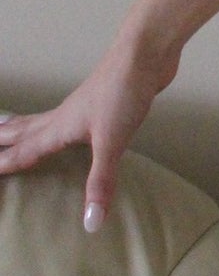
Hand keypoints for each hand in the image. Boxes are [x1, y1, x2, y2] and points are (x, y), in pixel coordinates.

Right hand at [0, 24, 178, 231]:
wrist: (146, 51)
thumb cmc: (123, 92)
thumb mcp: (111, 141)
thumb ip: (100, 181)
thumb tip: (90, 224)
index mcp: (60, 126)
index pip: (25, 150)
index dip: (5, 163)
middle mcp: (66, 115)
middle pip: (26, 129)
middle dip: (4, 139)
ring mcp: (84, 105)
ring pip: (44, 119)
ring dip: (24, 127)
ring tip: (8, 127)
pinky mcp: (103, 100)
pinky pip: (69, 116)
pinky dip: (55, 122)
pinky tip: (67, 123)